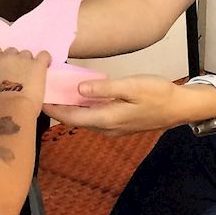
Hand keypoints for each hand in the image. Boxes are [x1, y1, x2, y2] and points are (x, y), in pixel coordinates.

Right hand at [0, 46, 50, 111]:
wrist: (12, 107)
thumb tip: (1, 82)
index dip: (2, 57)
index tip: (5, 65)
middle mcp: (7, 56)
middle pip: (13, 51)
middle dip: (16, 61)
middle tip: (19, 74)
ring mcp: (23, 59)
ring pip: (27, 54)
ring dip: (29, 62)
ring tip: (32, 75)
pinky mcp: (38, 64)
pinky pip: (44, 55)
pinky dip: (45, 59)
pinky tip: (46, 66)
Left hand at [45, 74, 215, 134]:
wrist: (179, 107)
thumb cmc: (157, 93)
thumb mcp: (132, 86)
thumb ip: (104, 88)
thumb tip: (79, 89)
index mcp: (107, 119)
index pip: (72, 116)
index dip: (53, 108)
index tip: (36, 98)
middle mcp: (106, 128)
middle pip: (75, 119)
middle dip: (57, 108)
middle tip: (40, 92)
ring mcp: (113, 128)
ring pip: (84, 119)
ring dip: (69, 108)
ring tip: (54, 92)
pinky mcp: (118, 124)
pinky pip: (94, 117)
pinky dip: (82, 108)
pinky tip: (78, 96)